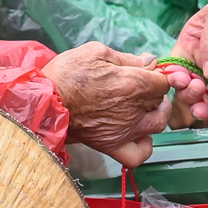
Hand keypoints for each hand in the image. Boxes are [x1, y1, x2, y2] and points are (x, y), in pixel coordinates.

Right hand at [43, 43, 179, 166]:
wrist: (44, 101)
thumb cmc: (67, 73)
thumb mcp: (96, 52)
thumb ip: (127, 58)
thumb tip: (150, 61)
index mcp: (133, 83)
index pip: (163, 81)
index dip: (159, 75)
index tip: (149, 73)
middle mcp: (134, 109)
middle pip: (161, 101)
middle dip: (154, 92)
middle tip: (141, 87)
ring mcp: (125, 130)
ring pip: (158, 125)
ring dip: (155, 115)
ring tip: (143, 108)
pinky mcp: (112, 145)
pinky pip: (139, 154)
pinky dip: (144, 146)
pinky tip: (139, 135)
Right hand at [175, 0, 207, 122]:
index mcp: (192, 41)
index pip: (175, 63)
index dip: (173, 75)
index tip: (182, 79)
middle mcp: (202, 60)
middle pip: (186, 85)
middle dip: (187, 92)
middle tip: (198, 88)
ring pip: (203, 97)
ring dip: (199, 107)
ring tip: (204, 109)